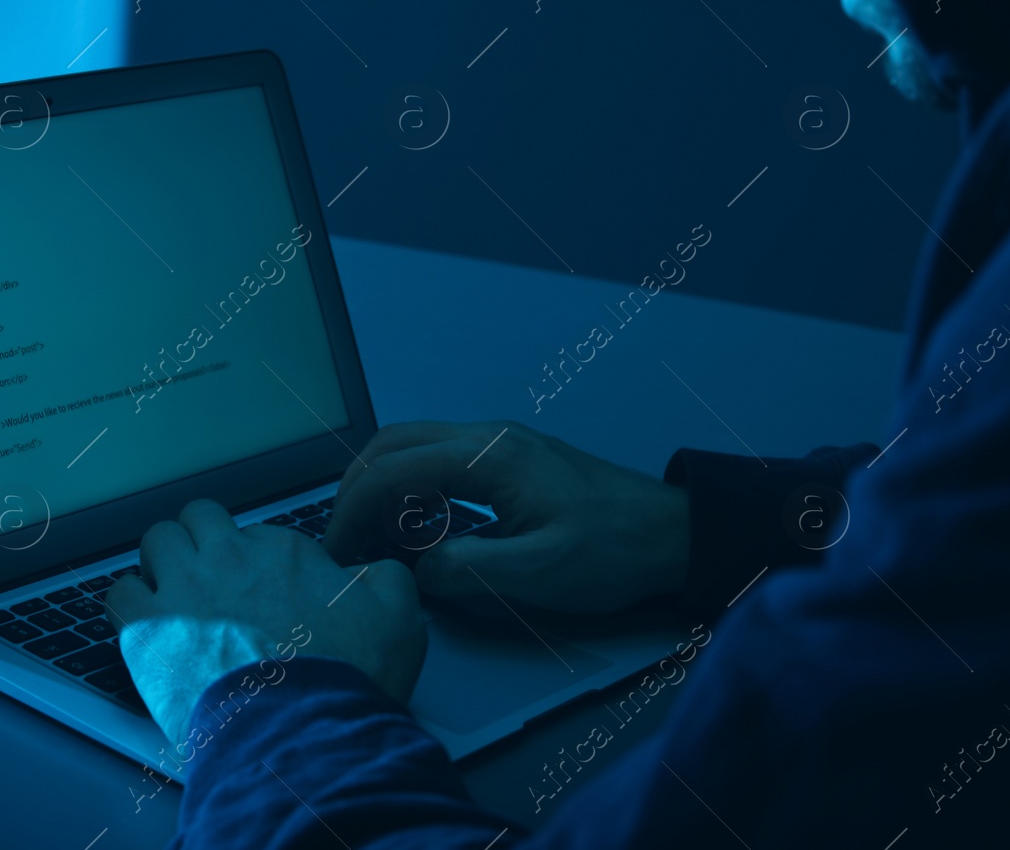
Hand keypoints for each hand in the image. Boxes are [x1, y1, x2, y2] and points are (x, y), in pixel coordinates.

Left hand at [107, 499, 426, 744]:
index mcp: (283, 551)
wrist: (299, 732)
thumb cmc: (343, 681)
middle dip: (203, 542)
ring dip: (163, 562)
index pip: (259, 535)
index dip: (261, 564)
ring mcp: (184, 588)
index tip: (265, 593)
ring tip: (174, 592)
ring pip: (157, 541)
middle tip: (212, 577)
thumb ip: (385, 578)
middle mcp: (229, 557)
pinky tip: (143, 621)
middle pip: (200, 520)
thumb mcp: (399, 618)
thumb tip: (371, 569)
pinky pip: (119, 591)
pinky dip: (128, 602)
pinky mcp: (147, 628)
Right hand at [324, 421, 688, 615]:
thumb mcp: (539, 572)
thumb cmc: (614, 550)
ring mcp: (496, 446)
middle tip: (341, 538)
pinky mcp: (506, 462)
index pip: (393, 466)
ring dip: (382, 487)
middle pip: (393, 443)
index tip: (337, 546)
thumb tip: (417, 570)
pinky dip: (411, 490)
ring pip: (412, 448)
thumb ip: (468, 569)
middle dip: (355, 488)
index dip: (353, 506)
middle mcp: (486, 437)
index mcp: (489, 455)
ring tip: (372, 539)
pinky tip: (418, 531)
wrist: (673, 534)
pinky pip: (439, 463)